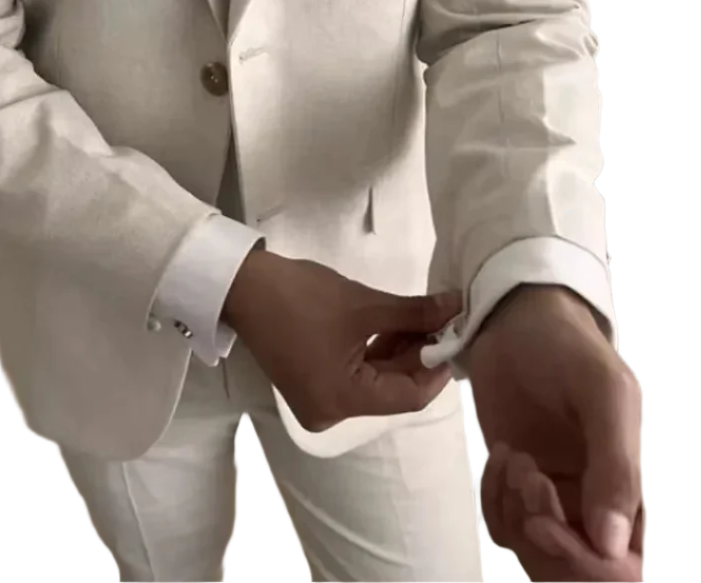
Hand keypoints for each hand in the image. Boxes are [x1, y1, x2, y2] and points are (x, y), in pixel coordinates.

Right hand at [221, 250, 462, 431]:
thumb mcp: (365, 304)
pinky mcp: (311, 386)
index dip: (437, 368)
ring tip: (418, 316)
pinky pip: (354, 377)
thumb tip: (458, 307)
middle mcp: (331, 413)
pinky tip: (391, 325)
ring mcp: (318, 402)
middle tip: (440, 319)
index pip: (409, 397)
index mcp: (343, 401)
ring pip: (375, 383)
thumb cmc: (301, 297)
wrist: (243, 286)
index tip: (454, 335)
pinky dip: (374, 354)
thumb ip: (415, 313)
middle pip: (391, 391)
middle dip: (418, 355)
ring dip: (397, 352)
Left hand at [467, 285, 645, 580]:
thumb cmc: (569, 347)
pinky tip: (500, 456)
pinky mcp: (515, 483)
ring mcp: (553, 496)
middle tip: (527, 480)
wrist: (518, 316)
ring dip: (514, 515)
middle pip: (575, 574)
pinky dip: (494, 501)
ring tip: (515, 458)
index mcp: (630, 492)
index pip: (622, 568)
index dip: (583, 564)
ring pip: (535, 555)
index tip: (545, 520)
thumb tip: (612, 547)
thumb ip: (617, 466)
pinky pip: (505, 525)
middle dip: (544, 545)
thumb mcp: (605, 393)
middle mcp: (595, 505)